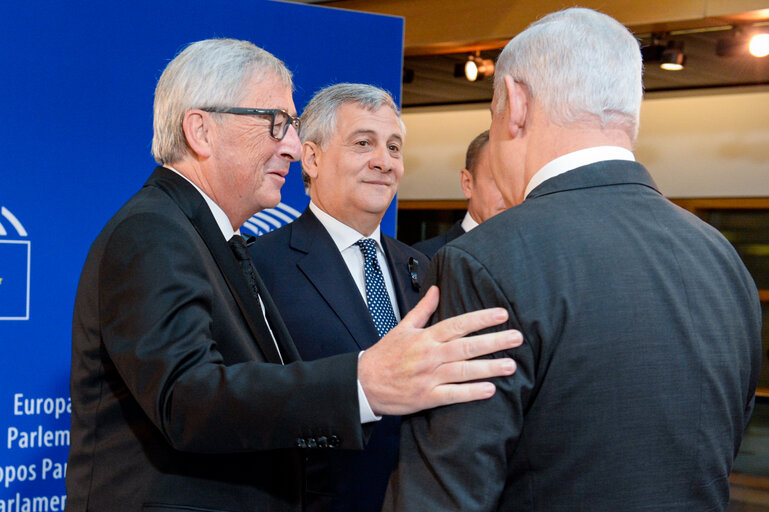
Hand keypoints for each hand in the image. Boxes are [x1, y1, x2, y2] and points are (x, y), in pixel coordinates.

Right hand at [358, 286, 521, 415]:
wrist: (364, 383)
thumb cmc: (384, 355)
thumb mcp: (402, 328)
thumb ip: (423, 310)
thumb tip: (437, 289)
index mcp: (425, 338)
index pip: (457, 324)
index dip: (481, 319)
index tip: (502, 314)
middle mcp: (430, 356)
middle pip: (466, 346)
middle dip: (494, 341)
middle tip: (517, 337)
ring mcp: (429, 377)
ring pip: (464, 371)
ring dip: (489, 368)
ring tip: (511, 365)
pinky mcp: (426, 397)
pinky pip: (452, 395)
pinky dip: (471, 392)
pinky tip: (489, 390)